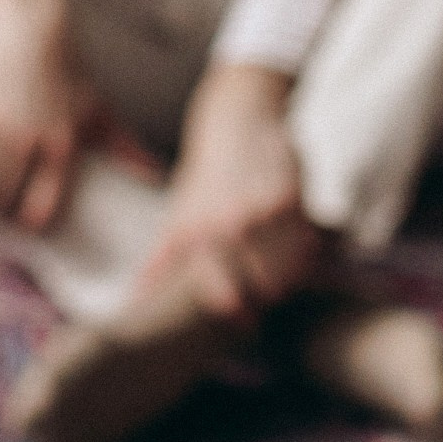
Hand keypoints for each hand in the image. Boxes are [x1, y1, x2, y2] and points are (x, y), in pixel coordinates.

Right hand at [0, 0, 143, 233]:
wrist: (31, 28)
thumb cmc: (68, 74)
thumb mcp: (98, 110)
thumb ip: (124, 148)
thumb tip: (156, 178)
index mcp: (62, 146)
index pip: (40, 209)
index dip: (29, 225)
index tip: (23, 225)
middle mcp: (28, 140)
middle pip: (3, 202)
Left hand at [135, 62, 320, 318]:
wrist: (236, 118)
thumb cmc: (206, 173)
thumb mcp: (180, 212)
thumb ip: (164, 258)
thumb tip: (136, 296)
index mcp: (197, 234)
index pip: (221, 294)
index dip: (237, 313)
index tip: (247, 323)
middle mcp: (227, 225)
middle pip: (260, 285)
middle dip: (266, 293)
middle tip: (269, 292)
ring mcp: (260, 211)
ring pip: (287, 268)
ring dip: (290, 273)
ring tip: (288, 268)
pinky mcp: (289, 196)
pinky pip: (304, 239)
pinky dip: (306, 246)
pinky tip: (302, 242)